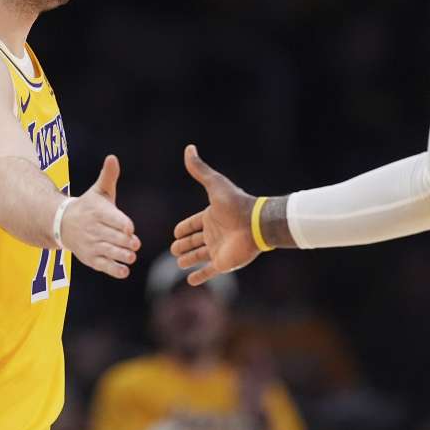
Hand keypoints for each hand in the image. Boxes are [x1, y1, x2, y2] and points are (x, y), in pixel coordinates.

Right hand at [60, 155, 139, 278]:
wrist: (62, 223)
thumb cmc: (88, 206)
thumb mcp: (98, 191)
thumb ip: (108, 176)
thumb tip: (112, 157)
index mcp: (97, 212)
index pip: (111, 218)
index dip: (122, 224)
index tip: (130, 228)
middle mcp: (93, 229)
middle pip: (111, 237)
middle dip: (125, 242)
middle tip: (135, 244)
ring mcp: (90, 244)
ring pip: (107, 252)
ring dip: (120, 255)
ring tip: (131, 256)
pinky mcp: (90, 258)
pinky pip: (102, 265)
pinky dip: (113, 269)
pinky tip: (124, 270)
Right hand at [170, 144, 259, 285]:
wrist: (256, 224)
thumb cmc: (236, 204)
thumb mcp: (215, 184)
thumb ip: (200, 169)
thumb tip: (189, 148)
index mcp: (211, 216)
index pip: (193, 223)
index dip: (184, 228)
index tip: (175, 233)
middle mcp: (214, 233)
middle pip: (195, 240)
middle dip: (184, 245)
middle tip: (173, 249)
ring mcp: (219, 249)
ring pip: (200, 256)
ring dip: (189, 260)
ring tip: (179, 263)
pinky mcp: (224, 263)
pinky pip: (209, 272)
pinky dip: (200, 276)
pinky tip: (191, 281)